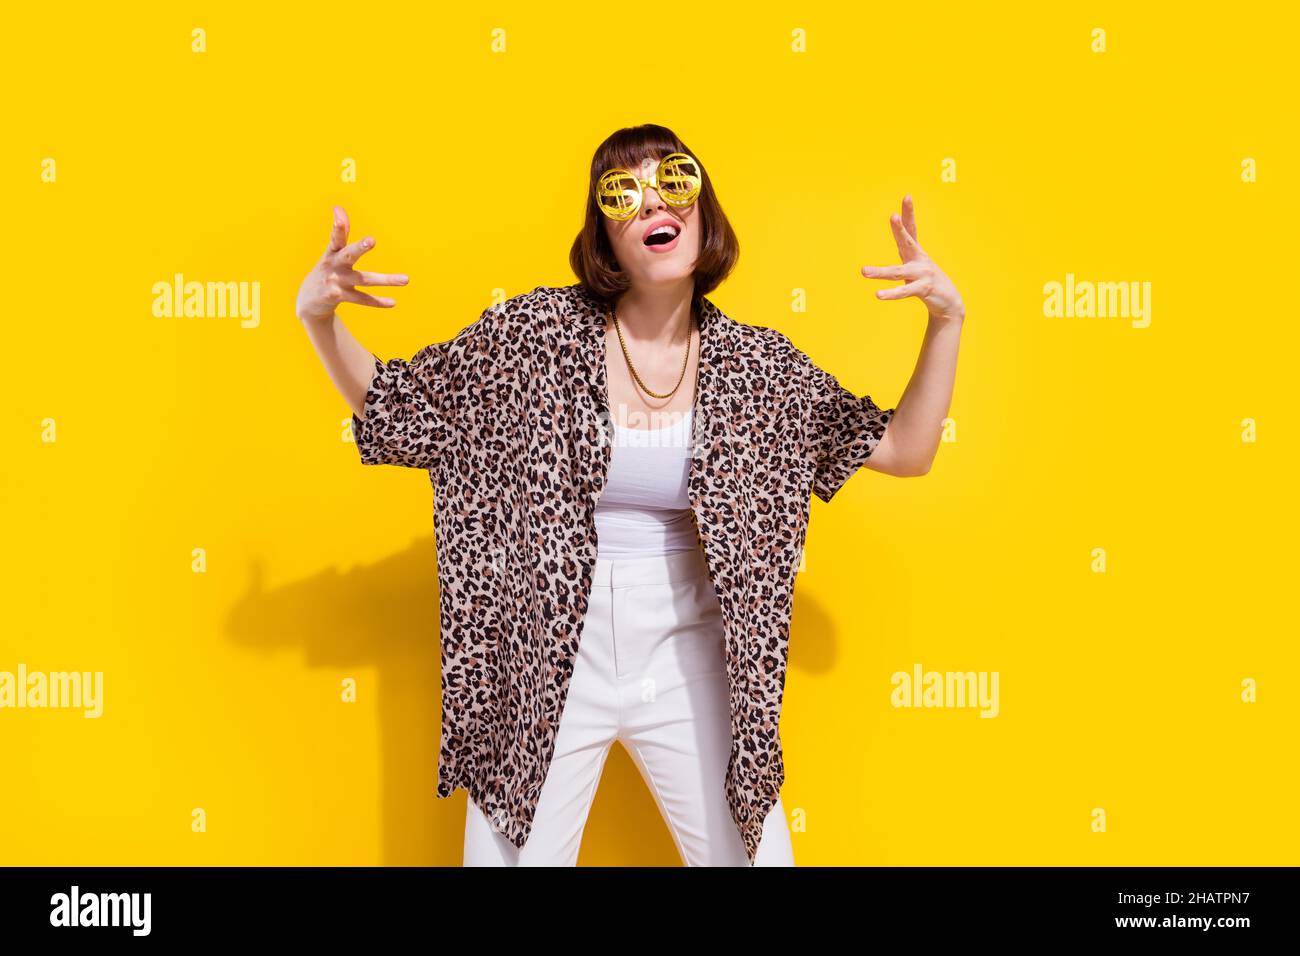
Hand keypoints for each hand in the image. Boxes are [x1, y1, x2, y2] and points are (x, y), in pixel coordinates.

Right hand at [295, 206, 409, 323]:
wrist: (309, 300)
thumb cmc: (327, 270)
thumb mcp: (331, 252)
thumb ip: (339, 232)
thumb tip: (338, 207)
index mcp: (332, 253)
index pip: (336, 238)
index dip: (337, 226)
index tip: (338, 212)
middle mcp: (333, 266)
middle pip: (348, 255)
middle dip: (359, 248)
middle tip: (372, 240)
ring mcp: (336, 282)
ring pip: (364, 280)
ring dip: (385, 280)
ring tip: (406, 280)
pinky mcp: (339, 297)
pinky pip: (362, 299)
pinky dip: (377, 301)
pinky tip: (393, 302)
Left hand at [861, 195, 964, 323]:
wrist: (949, 301)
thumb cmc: (927, 281)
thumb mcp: (915, 264)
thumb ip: (906, 251)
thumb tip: (898, 237)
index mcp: (916, 252)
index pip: (911, 230)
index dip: (908, 214)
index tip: (907, 197)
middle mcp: (920, 260)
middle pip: (908, 242)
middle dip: (900, 230)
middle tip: (893, 217)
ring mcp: (923, 274)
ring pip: (898, 272)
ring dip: (880, 272)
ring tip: (863, 271)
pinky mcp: (924, 289)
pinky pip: (904, 291)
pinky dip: (892, 293)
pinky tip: (878, 294)